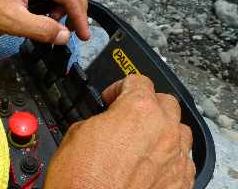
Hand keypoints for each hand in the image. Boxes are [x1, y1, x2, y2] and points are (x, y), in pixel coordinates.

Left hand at [0, 0, 89, 44]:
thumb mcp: (13, 21)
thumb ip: (42, 29)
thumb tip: (64, 36)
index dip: (79, 15)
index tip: (83, 34)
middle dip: (79, 8)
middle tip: (76, 30)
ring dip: (69, 7)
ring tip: (58, 25)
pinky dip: (59, 7)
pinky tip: (50, 19)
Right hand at [44, 75, 195, 188]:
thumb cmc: (80, 179)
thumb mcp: (77, 132)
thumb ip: (101, 118)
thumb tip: (106, 120)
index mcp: (138, 110)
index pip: (138, 81)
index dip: (120, 87)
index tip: (112, 98)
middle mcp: (163, 130)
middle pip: (165, 102)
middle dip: (146, 103)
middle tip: (128, 114)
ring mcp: (175, 157)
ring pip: (179, 129)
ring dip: (162, 128)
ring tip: (143, 138)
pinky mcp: (180, 181)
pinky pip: (182, 158)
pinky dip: (169, 155)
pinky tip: (152, 162)